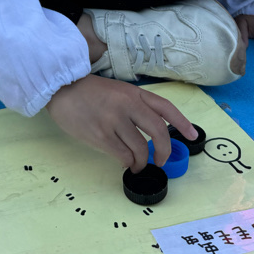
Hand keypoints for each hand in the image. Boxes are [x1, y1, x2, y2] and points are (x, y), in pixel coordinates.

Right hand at [46, 74, 196, 171]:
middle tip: (160, 160)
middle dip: (164, 151)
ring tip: (136, 164)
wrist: (61, 89)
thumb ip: (135, 106)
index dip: (182, 123)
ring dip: (142, 162)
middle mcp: (127, 105)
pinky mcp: (101, 136)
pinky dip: (127, 163)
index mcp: (133, 92)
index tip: (192, 136)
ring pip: (140, 149)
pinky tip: (124, 162)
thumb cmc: (88, 91)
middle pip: (158, 132)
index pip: (165, 108)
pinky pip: (123, 156)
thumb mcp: (117, 91)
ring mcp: (114, 121)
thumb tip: (152, 132)